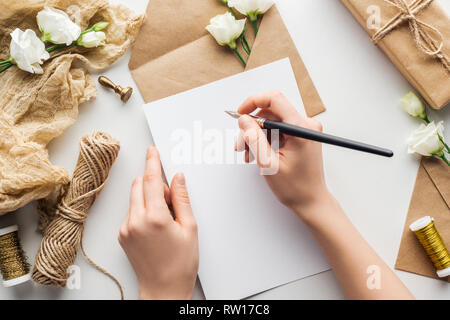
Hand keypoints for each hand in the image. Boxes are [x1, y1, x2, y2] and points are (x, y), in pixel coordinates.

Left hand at [118, 146, 198, 299]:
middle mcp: (135, 221)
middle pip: (140, 185)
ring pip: (135, 198)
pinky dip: (142, 211)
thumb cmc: (180, 264)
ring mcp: (126, 228)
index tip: (152, 151)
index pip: (151, 179)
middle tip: (170, 202)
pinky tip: (155, 227)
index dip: (152, 162)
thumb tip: (177, 178)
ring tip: (164, 219)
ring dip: (148, 198)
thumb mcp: (189, 228)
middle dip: (154, 185)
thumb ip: (182, 198)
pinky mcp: (122, 234)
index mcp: (155, 218)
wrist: (163, 289)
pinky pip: (131, 211)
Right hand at [236, 91, 332, 222]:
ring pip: (272, 122)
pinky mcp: (301, 136)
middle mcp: (306, 125)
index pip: (274, 99)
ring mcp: (304, 130)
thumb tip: (244, 120)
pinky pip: (278, 130)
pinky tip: (258, 154)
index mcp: (300, 129)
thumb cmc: (295, 187)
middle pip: (271, 113)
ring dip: (256, 136)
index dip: (253, 102)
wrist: (311, 201)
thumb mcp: (268, 163)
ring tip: (248, 154)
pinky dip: (265, 140)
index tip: (240, 113)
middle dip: (252, 127)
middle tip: (241, 145)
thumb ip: (254, 138)